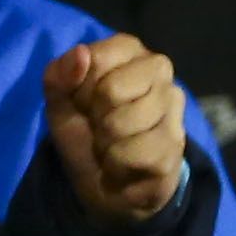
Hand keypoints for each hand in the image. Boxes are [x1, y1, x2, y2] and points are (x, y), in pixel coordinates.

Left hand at [43, 33, 188, 225]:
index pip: (96, 59)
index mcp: (130, 51)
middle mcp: (159, 70)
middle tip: (101, 126)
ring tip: (114, 145)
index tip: (84, 103)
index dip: (79, 88)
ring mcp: (173, 106)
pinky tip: (126, 165)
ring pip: (120, 124)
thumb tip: (81, 53)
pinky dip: (117, 165)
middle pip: (110, 91)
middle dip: (95, 117)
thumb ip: (59, 75)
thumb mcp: (59, 103)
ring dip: (105, 144)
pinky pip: (132, 154)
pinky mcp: (176, 144)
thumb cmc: (84, 134)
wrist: (105, 184)